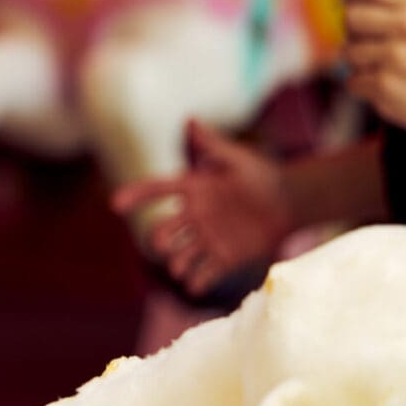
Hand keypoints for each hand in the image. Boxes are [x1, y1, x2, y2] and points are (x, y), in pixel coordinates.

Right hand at [111, 121, 290, 296]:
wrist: (290, 202)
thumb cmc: (262, 176)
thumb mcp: (238, 158)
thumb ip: (213, 145)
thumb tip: (191, 120)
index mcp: (193, 190)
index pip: (157, 190)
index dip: (136, 196)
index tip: (116, 204)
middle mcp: (194, 216)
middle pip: (163, 231)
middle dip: (159, 240)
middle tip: (165, 245)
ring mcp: (208, 238)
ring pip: (181, 256)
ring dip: (177, 264)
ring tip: (181, 270)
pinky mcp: (225, 257)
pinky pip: (206, 274)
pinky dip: (197, 283)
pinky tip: (196, 286)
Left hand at [343, 0, 405, 141]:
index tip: (350, 2)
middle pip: (351, 16)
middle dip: (353, 30)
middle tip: (369, 41)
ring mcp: (396, 58)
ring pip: (347, 51)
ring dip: (359, 62)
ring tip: (384, 66)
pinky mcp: (385, 85)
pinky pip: (352, 80)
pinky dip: (363, 86)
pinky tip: (387, 85)